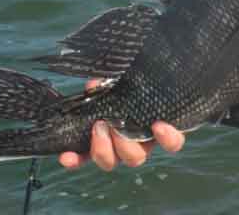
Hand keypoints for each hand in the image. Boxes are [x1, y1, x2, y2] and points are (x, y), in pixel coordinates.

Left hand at [58, 80, 185, 170]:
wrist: (108, 88)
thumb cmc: (128, 82)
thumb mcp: (127, 77)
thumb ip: (119, 79)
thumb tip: (97, 84)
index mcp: (152, 128)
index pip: (172, 142)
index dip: (169, 138)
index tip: (158, 125)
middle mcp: (136, 143)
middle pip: (136, 158)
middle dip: (124, 144)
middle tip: (112, 124)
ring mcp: (114, 148)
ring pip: (112, 162)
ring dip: (103, 150)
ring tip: (96, 128)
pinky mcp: (93, 149)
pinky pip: (85, 159)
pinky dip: (76, 159)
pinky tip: (66, 156)